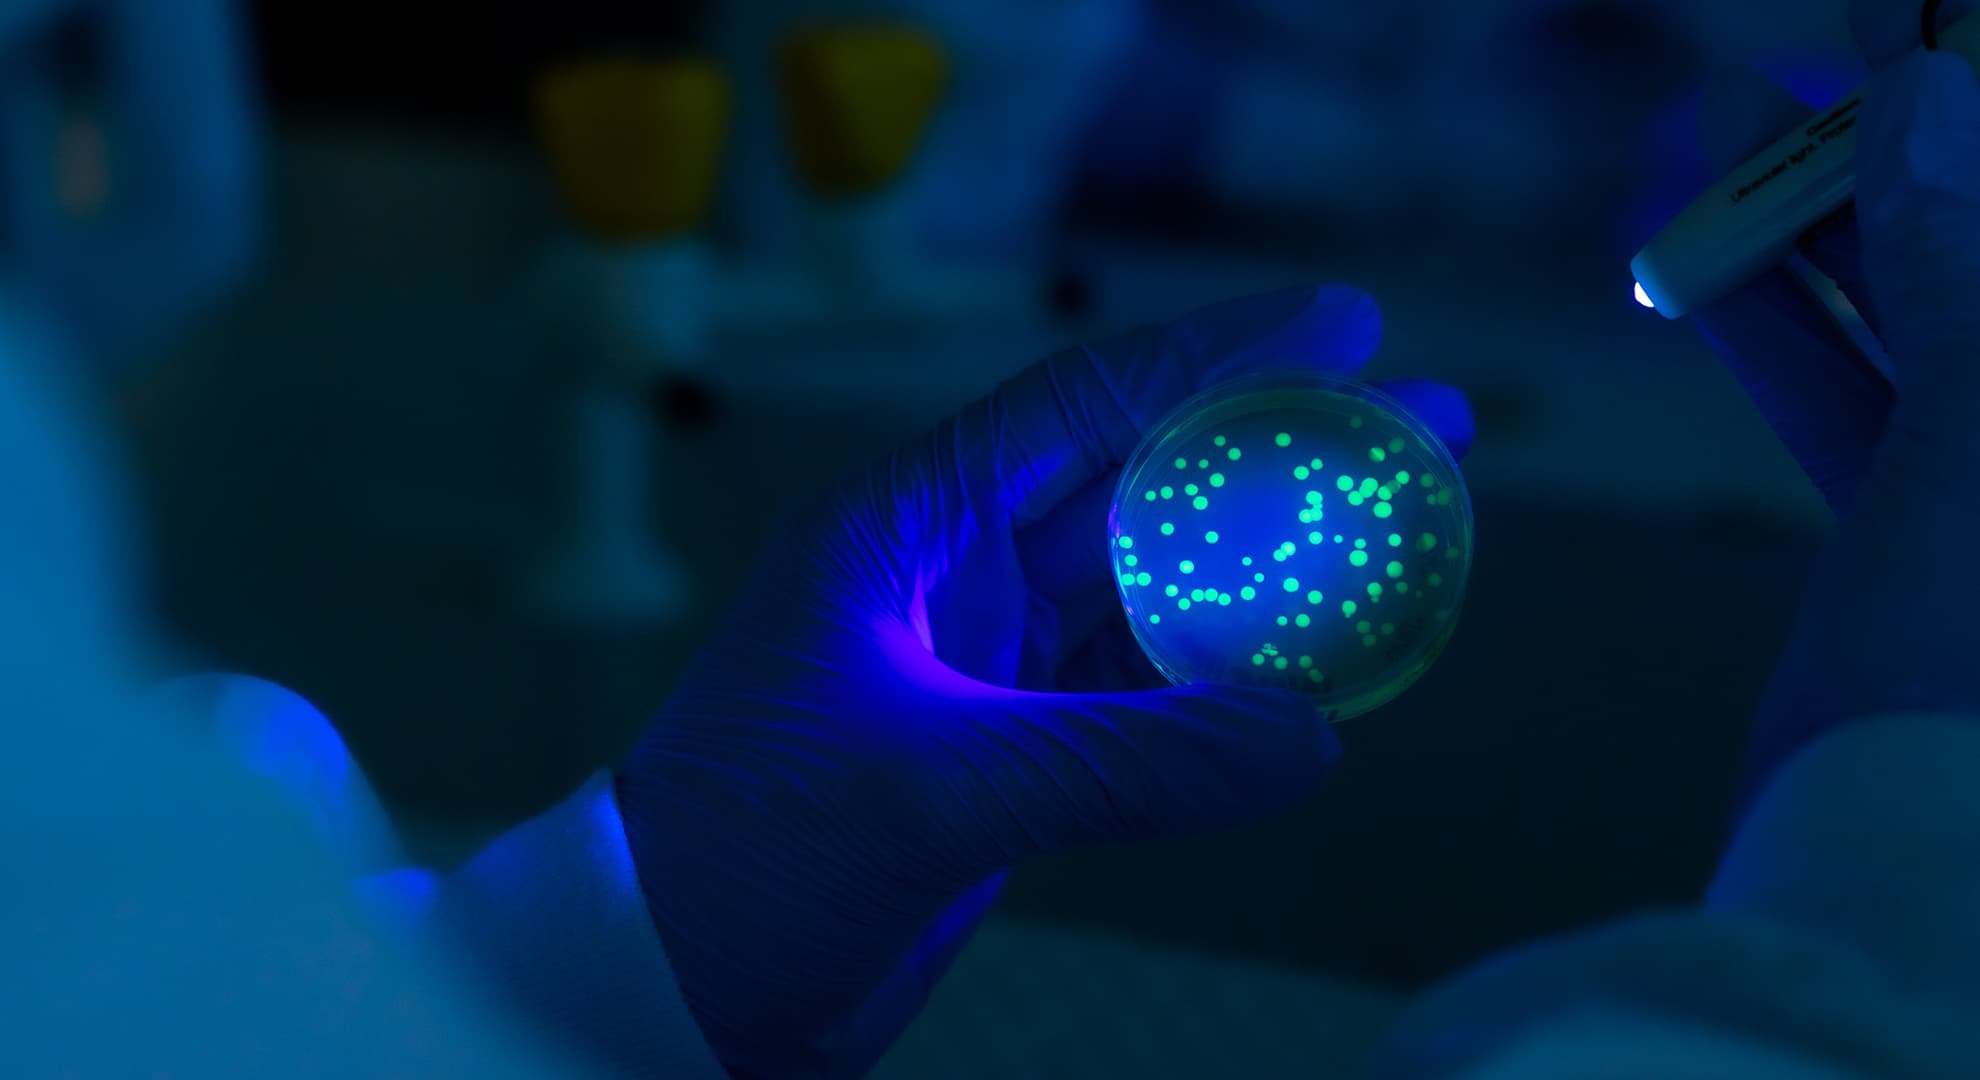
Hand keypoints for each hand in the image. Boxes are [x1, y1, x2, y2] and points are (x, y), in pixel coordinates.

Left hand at [615, 286, 1474, 1077]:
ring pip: (1156, 595)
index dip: (1211, 358)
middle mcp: (947, 578)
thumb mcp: (927, 791)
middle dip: (1277, 456)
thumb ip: (1118, 760)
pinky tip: (1315, 670)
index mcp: (899, 531)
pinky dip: (1228, 686)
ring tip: (1398, 531)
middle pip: (1143, 491)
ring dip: (1269, 569)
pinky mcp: (1008, 754)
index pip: (1077, 408)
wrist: (671, 986)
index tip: (1335, 323)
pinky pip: (1144, 697)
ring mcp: (983, 668)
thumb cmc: (741, 860)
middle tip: (1417, 423)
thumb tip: (1302, 735)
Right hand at [1690, 0, 1979, 511]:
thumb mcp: (1972, 453)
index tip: (1930, 16)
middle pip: (1977, 239)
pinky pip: (1839, 393)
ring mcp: (1973, 472)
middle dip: (1910, 137)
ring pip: (1908, 310)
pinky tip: (1701, 252)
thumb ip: (1954, 275)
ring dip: (1816, 216)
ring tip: (1734, 111)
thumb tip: (1924, 99)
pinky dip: (1767, 320)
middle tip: (1863, 23)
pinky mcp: (1903, 522)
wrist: (1920, 889)